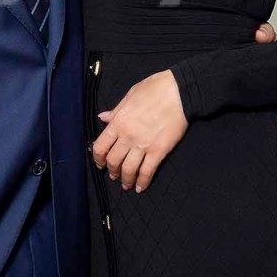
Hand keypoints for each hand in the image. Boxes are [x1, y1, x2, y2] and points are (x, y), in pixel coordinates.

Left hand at [92, 69, 187, 193]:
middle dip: (111, 171)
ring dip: (125, 180)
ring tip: (126, 184)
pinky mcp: (159, 151)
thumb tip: (102, 118)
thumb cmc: (154, 89)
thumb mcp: (130, 95)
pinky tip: (140, 188)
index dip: (98, 158)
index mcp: (118, 122)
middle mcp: (127, 136)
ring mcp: (143, 145)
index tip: (100, 163)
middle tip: (113, 176)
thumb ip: (115, 111)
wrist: (179, 91)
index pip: (100, 146)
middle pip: (113, 161)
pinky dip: (142, 182)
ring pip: (128, 170)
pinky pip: (147, 171)